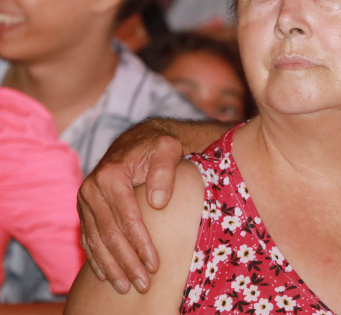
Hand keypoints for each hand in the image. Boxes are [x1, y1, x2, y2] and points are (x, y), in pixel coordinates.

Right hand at [77, 120, 182, 293]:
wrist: (137, 140)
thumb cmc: (156, 146)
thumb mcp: (166, 149)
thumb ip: (164, 172)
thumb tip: (158, 202)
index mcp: (110, 175)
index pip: (127, 218)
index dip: (141, 244)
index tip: (155, 264)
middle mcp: (91, 189)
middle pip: (109, 234)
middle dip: (126, 262)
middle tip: (142, 284)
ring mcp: (85, 200)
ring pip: (96, 241)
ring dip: (111, 267)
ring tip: (126, 287)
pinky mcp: (85, 209)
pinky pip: (88, 238)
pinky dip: (96, 259)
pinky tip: (106, 275)